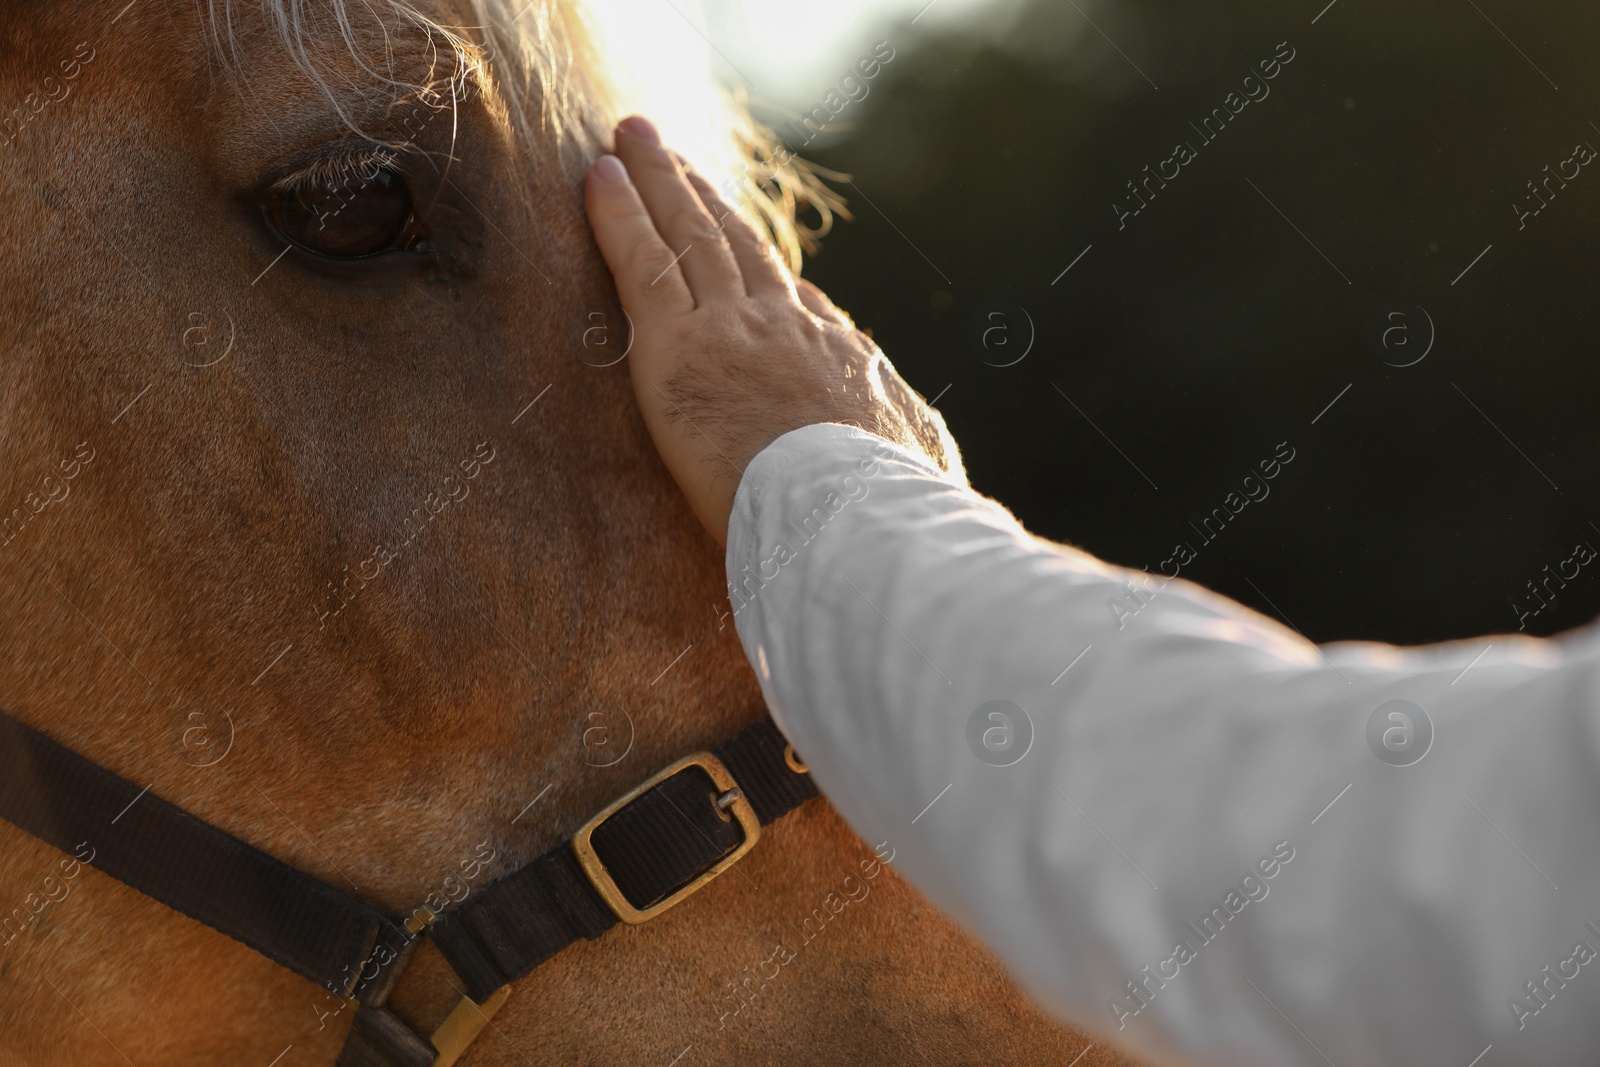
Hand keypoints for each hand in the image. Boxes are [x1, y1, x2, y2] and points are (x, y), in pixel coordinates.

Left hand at [583, 116, 962, 544]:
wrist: (855, 518)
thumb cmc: (891, 515)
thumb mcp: (924, 467)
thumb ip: (907, 443)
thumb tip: (915, 444)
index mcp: (848, 365)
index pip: (802, 307)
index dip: (767, 275)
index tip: (747, 248)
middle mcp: (792, 330)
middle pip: (742, 248)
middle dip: (708, 200)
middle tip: (678, 159)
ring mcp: (736, 330)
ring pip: (691, 237)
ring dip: (661, 181)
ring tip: (633, 139)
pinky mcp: (680, 348)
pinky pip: (642, 263)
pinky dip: (618, 215)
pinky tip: (596, 177)